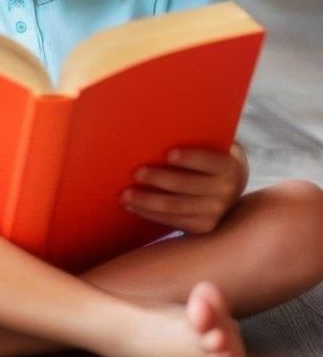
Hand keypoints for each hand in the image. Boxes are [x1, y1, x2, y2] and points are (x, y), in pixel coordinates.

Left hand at [121, 143, 248, 234]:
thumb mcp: (213, 147)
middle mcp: (228, 191)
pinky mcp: (204, 228)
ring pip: (176, 207)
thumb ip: (198, 139)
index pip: (209, 161)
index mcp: (230, 167)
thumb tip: (162, 129)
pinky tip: (132, 207)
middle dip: (160, 179)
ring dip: (147, 201)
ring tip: (125, 195)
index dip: (190, 158)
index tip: (168, 154)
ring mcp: (216, 212)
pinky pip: (173, 221)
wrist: (228, 191)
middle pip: (187, 185)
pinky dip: (150, 214)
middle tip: (136, 173)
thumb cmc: (209, 161)